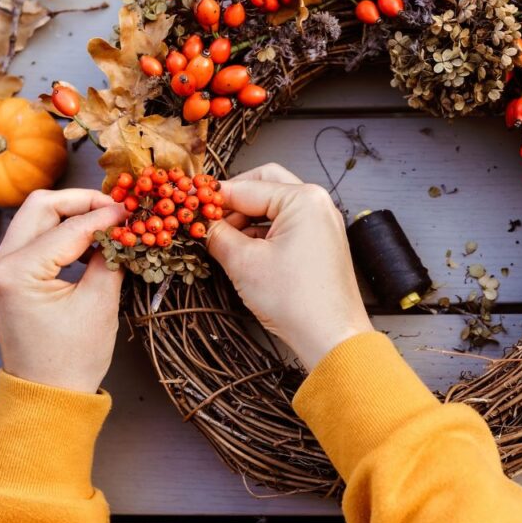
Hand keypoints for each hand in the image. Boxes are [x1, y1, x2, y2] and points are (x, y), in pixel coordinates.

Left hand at [0, 189, 127, 392]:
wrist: (46, 395)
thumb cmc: (72, 358)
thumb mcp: (99, 303)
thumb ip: (110, 256)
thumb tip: (123, 225)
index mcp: (19, 271)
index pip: (70, 227)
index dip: (106, 215)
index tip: (134, 210)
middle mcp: (1, 263)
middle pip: (41, 205)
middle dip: (82, 201)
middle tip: (117, 208)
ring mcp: (1, 268)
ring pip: (35, 216)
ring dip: (71, 213)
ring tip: (107, 222)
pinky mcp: (9, 276)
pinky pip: (34, 237)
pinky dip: (62, 231)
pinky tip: (89, 241)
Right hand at [207, 164, 372, 369]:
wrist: (331, 337)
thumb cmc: (297, 301)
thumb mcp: (244, 263)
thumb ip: (218, 235)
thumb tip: (201, 223)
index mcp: (303, 199)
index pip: (247, 187)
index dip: (214, 198)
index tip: (190, 205)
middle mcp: (318, 204)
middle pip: (265, 185)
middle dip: (234, 202)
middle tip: (209, 220)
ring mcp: (322, 223)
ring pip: (274, 206)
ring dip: (246, 219)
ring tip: (222, 241)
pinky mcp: (321, 242)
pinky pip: (286, 225)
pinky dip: (263, 233)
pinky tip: (243, 250)